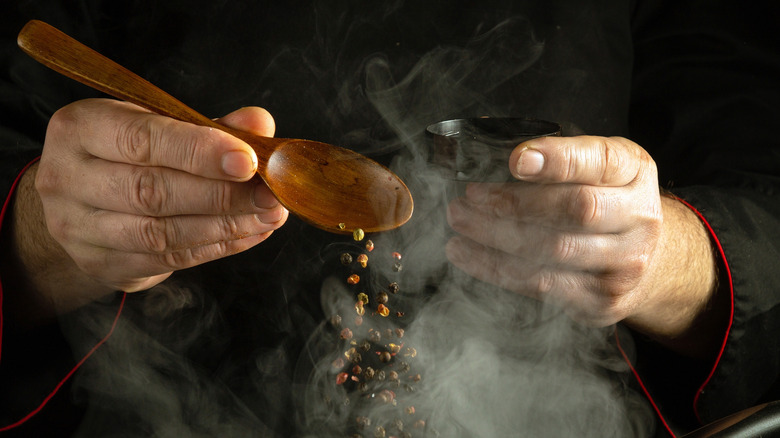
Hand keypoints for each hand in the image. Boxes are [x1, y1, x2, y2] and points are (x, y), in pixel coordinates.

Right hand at [30, 99, 286, 294]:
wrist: (82, 202)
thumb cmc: (130, 153)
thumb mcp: (160, 124)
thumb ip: (211, 125)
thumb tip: (259, 124)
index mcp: (80, 128)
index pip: (141, 140)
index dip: (199, 152)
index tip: (249, 161)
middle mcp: (68, 178)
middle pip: (152, 191)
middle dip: (222, 194)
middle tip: (270, 193)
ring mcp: (79, 227)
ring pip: (160, 233)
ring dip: (225, 225)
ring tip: (269, 215)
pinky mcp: (102, 264)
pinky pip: (168, 258)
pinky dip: (217, 246)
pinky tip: (250, 233)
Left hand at [446, 136, 718, 344]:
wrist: (649, 258)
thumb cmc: (606, 200)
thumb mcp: (596, 164)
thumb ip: (560, 157)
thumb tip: (506, 160)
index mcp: (634, 170)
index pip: (598, 161)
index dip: (557, 160)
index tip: (515, 160)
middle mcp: (640, 218)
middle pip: (574, 210)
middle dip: (512, 203)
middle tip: (467, 199)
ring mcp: (626, 264)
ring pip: (554, 251)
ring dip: (494, 238)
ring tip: (459, 224)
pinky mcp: (603, 301)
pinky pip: (543, 286)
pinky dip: (498, 269)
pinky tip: (469, 255)